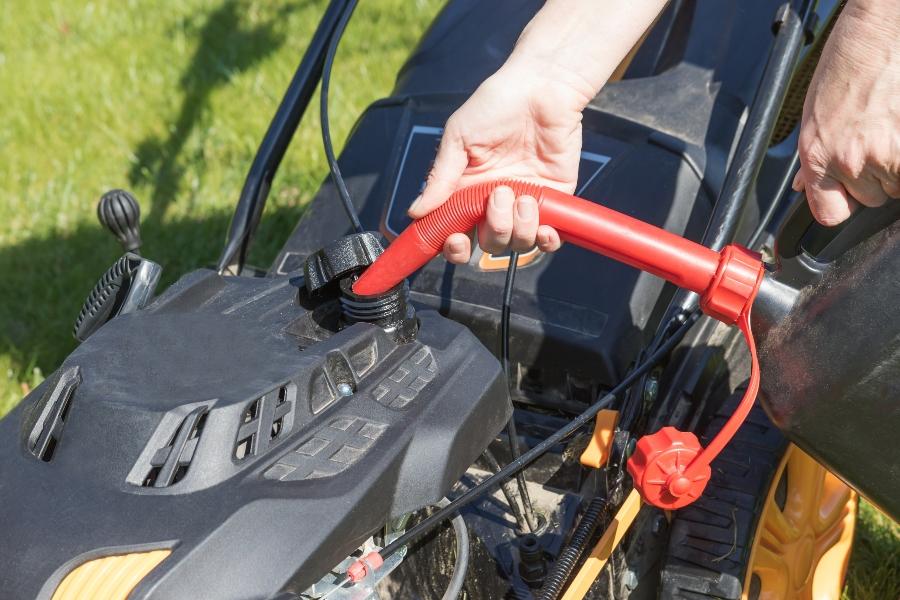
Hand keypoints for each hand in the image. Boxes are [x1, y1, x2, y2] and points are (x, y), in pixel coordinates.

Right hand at [408, 61, 590, 262]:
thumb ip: (440, 178)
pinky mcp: (555, 200)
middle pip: (490, 246)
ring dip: (519, 228)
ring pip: (519, 245)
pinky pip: (550, 238)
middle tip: (497, 196)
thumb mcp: (458, 138)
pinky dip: (547, 241)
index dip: (453, 247)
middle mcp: (495, 204)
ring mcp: (526, 204)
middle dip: (493, 230)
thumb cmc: (496, 105)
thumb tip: (415, 213)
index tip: (455, 240)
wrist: (542, 87)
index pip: (456, 233)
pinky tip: (545, 227)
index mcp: (467, 192)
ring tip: (523, 196)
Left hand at [793, 0, 899, 225]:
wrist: (879, 31)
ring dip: (895, 166)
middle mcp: (849, 160)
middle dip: (873, 178)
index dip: (840, 204)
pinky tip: (898, 130)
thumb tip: (804, 186)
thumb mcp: (814, 115)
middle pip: (870, 198)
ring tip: (888, 130)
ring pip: (896, 186)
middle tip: (873, 142)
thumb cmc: (847, 64)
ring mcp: (885, 153)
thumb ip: (813, 157)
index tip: (846, 195)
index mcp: (818, 155)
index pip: (829, 214)